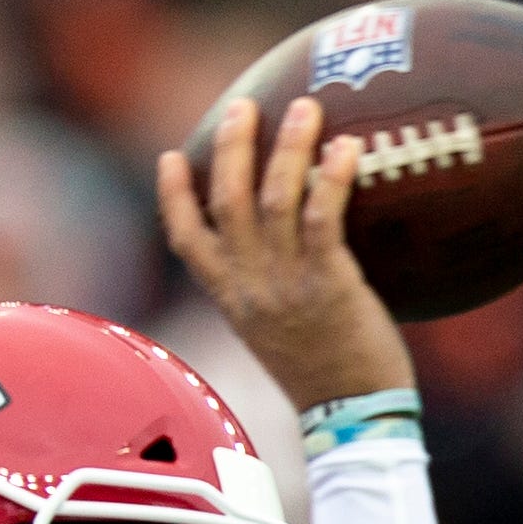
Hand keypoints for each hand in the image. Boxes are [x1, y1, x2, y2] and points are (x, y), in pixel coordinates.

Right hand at [160, 93, 410, 410]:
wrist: (352, 417)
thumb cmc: (326, 375)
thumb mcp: (276, 334)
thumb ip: (268, 292)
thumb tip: (288, 251)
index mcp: (230, 298)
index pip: (185, 240)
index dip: (173, 195)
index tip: (170, 157)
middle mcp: (249, 285)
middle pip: (227, 200)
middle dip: (231, 146)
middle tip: (243, 106)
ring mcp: (286, 282)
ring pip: (274, 197)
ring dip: (288, 145)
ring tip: (305, 107)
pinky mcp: (329, 283)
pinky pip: (322, 215)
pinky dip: (332, 176)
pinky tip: (347, 147)